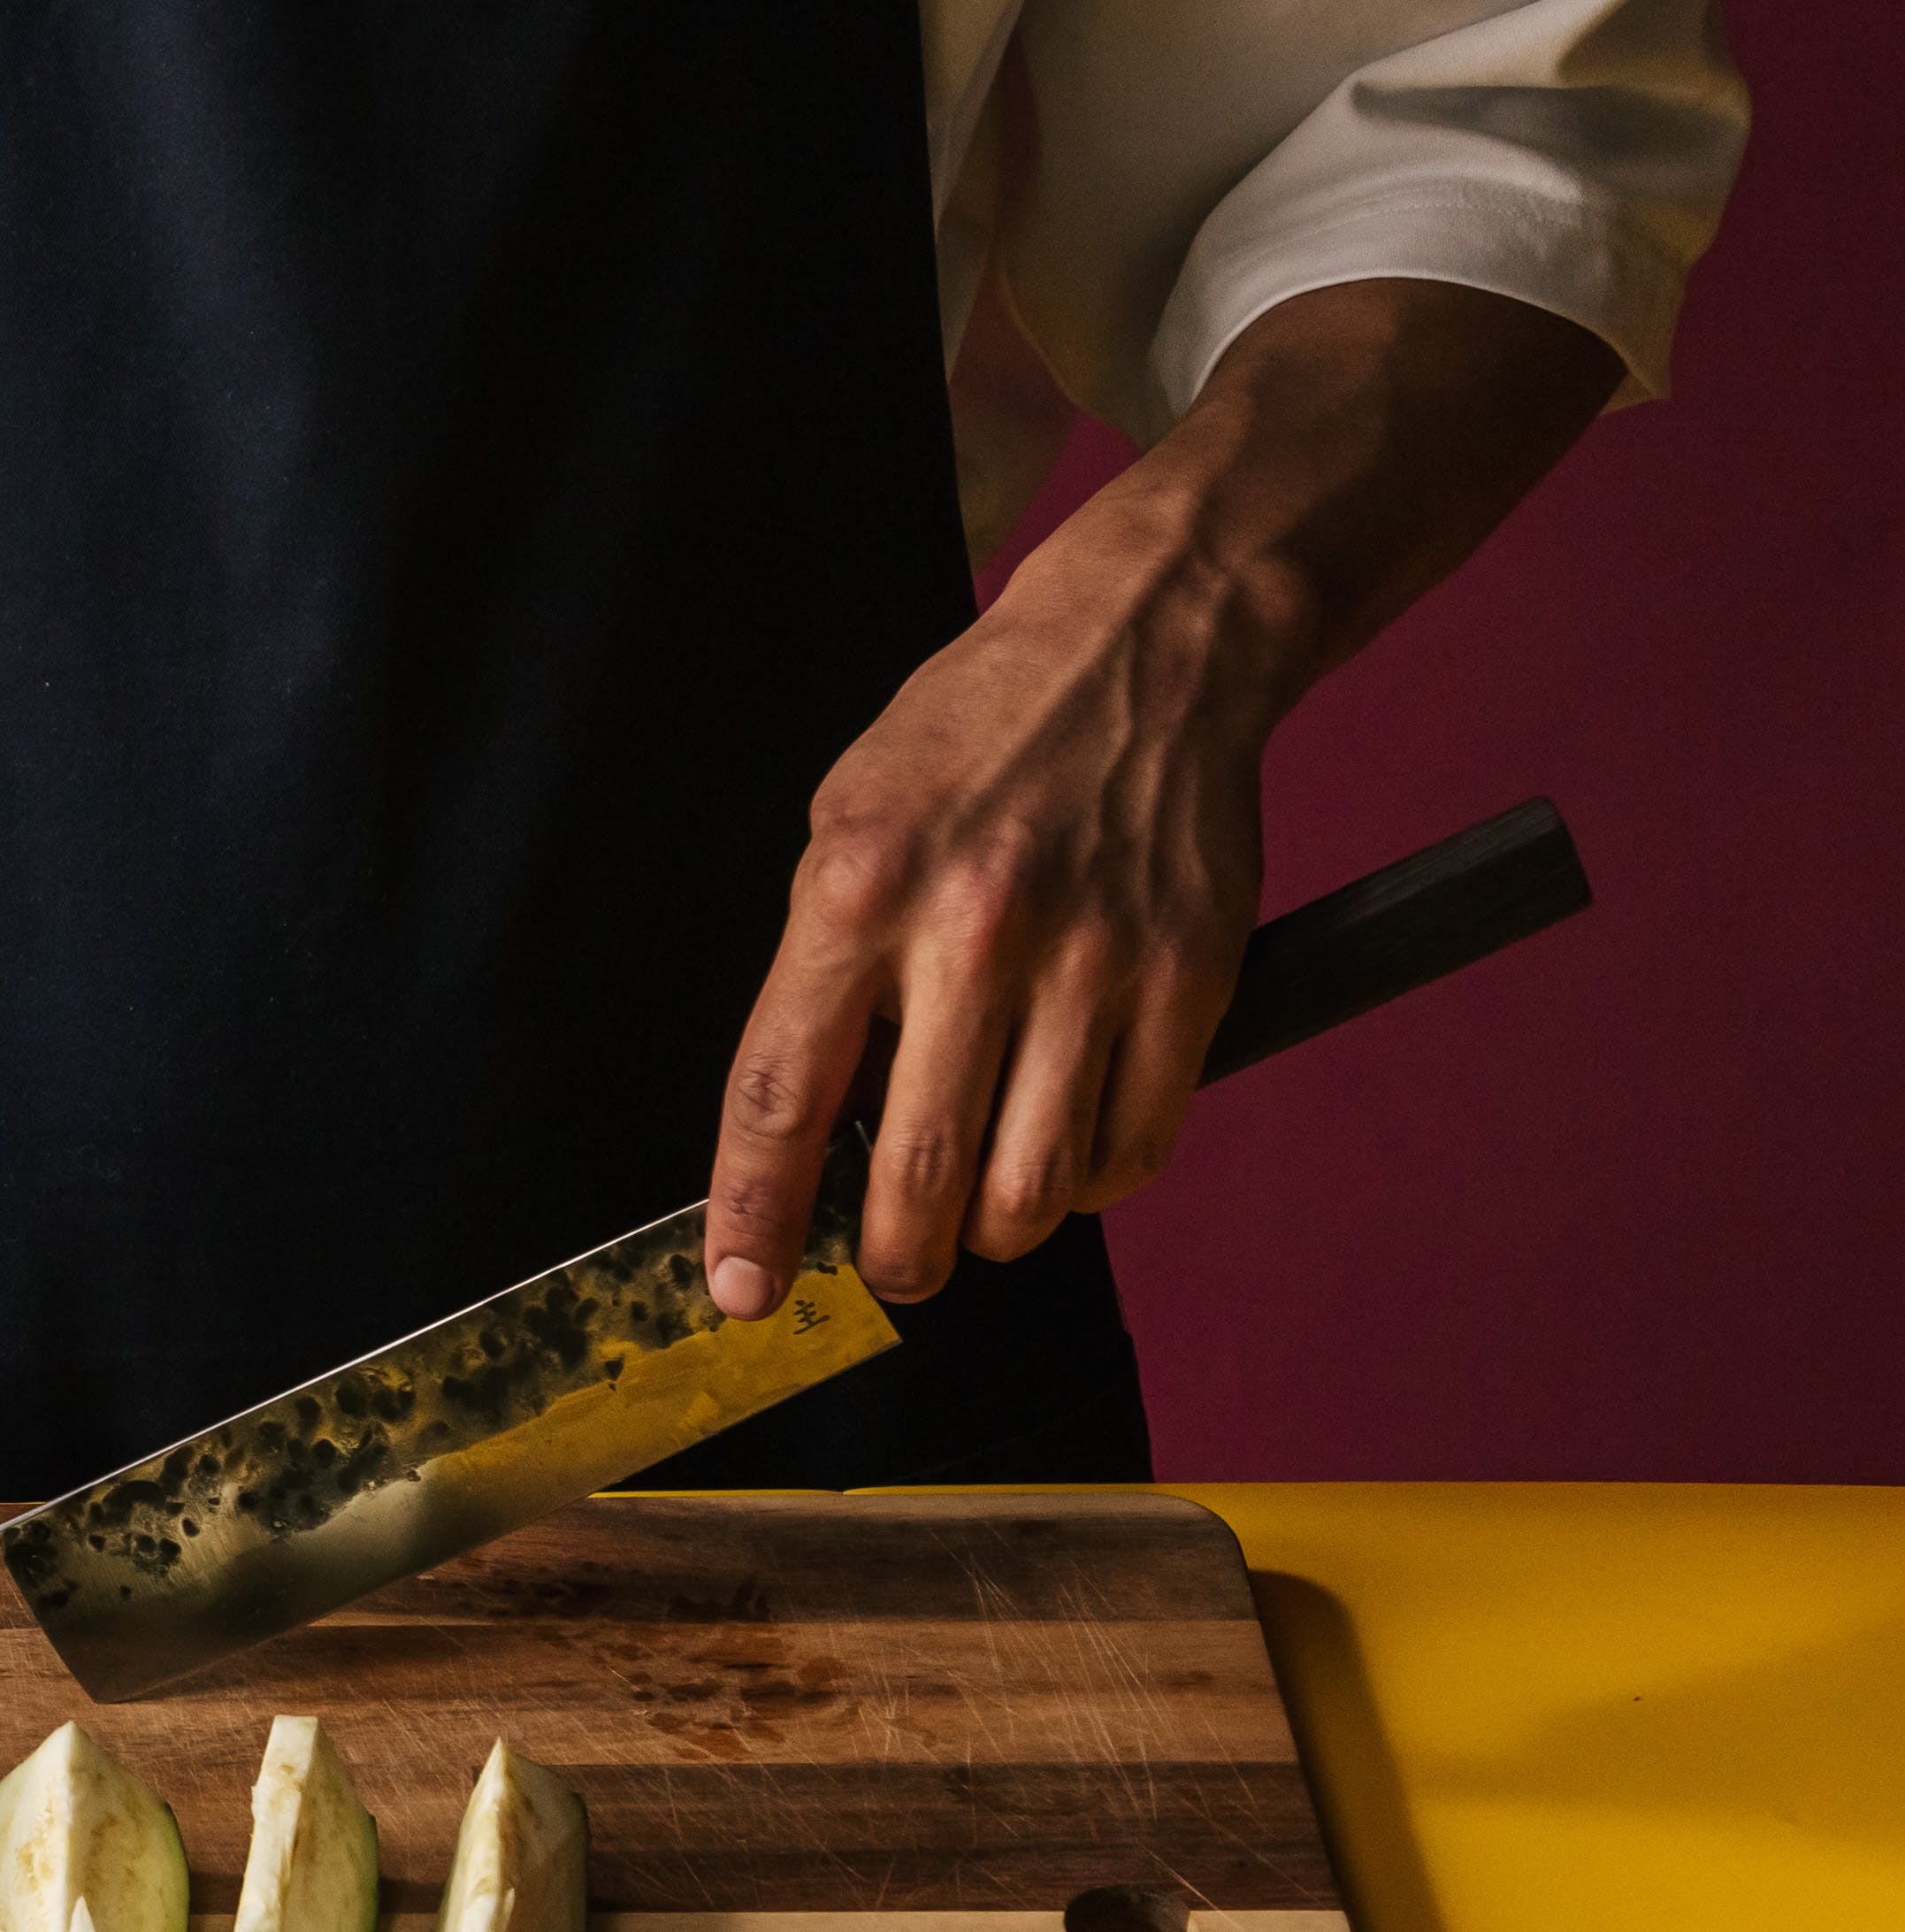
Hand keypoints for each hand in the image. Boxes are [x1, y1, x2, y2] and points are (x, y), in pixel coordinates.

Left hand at [702, 277, 1621, 1320]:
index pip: (783, 1091)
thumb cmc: (977, 736)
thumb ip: (822, 966)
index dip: (754, 1211)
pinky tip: (1066, 1151)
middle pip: (918, 1170)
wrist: (1145, 644)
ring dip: (994, 1233)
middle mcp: (973, 928)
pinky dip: (1093, 1183)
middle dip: (893, 1259)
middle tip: (888, 1269)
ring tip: (975, 1213)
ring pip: (1034, 1184)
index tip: (739, 1287)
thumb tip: (804, 1125)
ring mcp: (1093, 957)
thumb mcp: (847, 819)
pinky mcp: (1191, 973)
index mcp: (857, 886)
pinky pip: (1137, 1143)